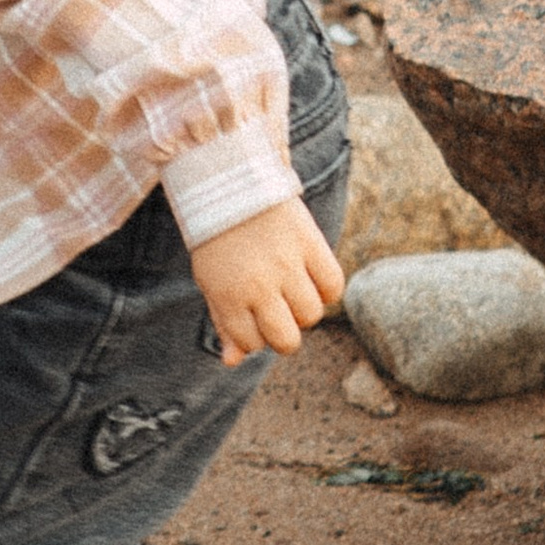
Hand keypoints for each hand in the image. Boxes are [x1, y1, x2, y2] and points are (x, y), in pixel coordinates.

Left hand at [190, 198, 344, 367]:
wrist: (229, 183)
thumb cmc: (217, 239)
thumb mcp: (210, 281)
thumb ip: (223, 322)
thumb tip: (233, 362)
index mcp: (227, 297)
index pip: (253, 343)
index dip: (254, 335)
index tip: (250, 316)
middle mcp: (258, 285)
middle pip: (288, 340)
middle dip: (283, 335)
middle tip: (277, 313)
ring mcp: (287, 264)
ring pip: (312, 315)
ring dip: (304, 309)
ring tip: (291, 289)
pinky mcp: (310, 243)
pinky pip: (334, 286)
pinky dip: (327, 289)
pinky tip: (312, 278)